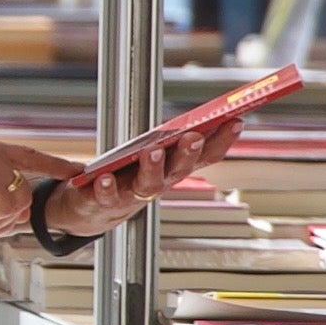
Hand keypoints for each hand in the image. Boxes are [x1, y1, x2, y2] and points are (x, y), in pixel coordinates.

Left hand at [24, 120, 246, 240]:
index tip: (236, 121)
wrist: (89, 210)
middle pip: (178, 170)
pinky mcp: (102, 202)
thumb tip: (206, 114)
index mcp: (171, 170)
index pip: (203, 157)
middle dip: (187, 153)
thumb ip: (172, 139)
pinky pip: (106, 197)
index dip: (221, 141)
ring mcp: (131, 195)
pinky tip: (104, 177)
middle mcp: (156, 184)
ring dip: (152, 168)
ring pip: (147, 185)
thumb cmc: (125, 177)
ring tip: (153, 151)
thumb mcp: (152, 156)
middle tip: (194, 135)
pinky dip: (106, 187)